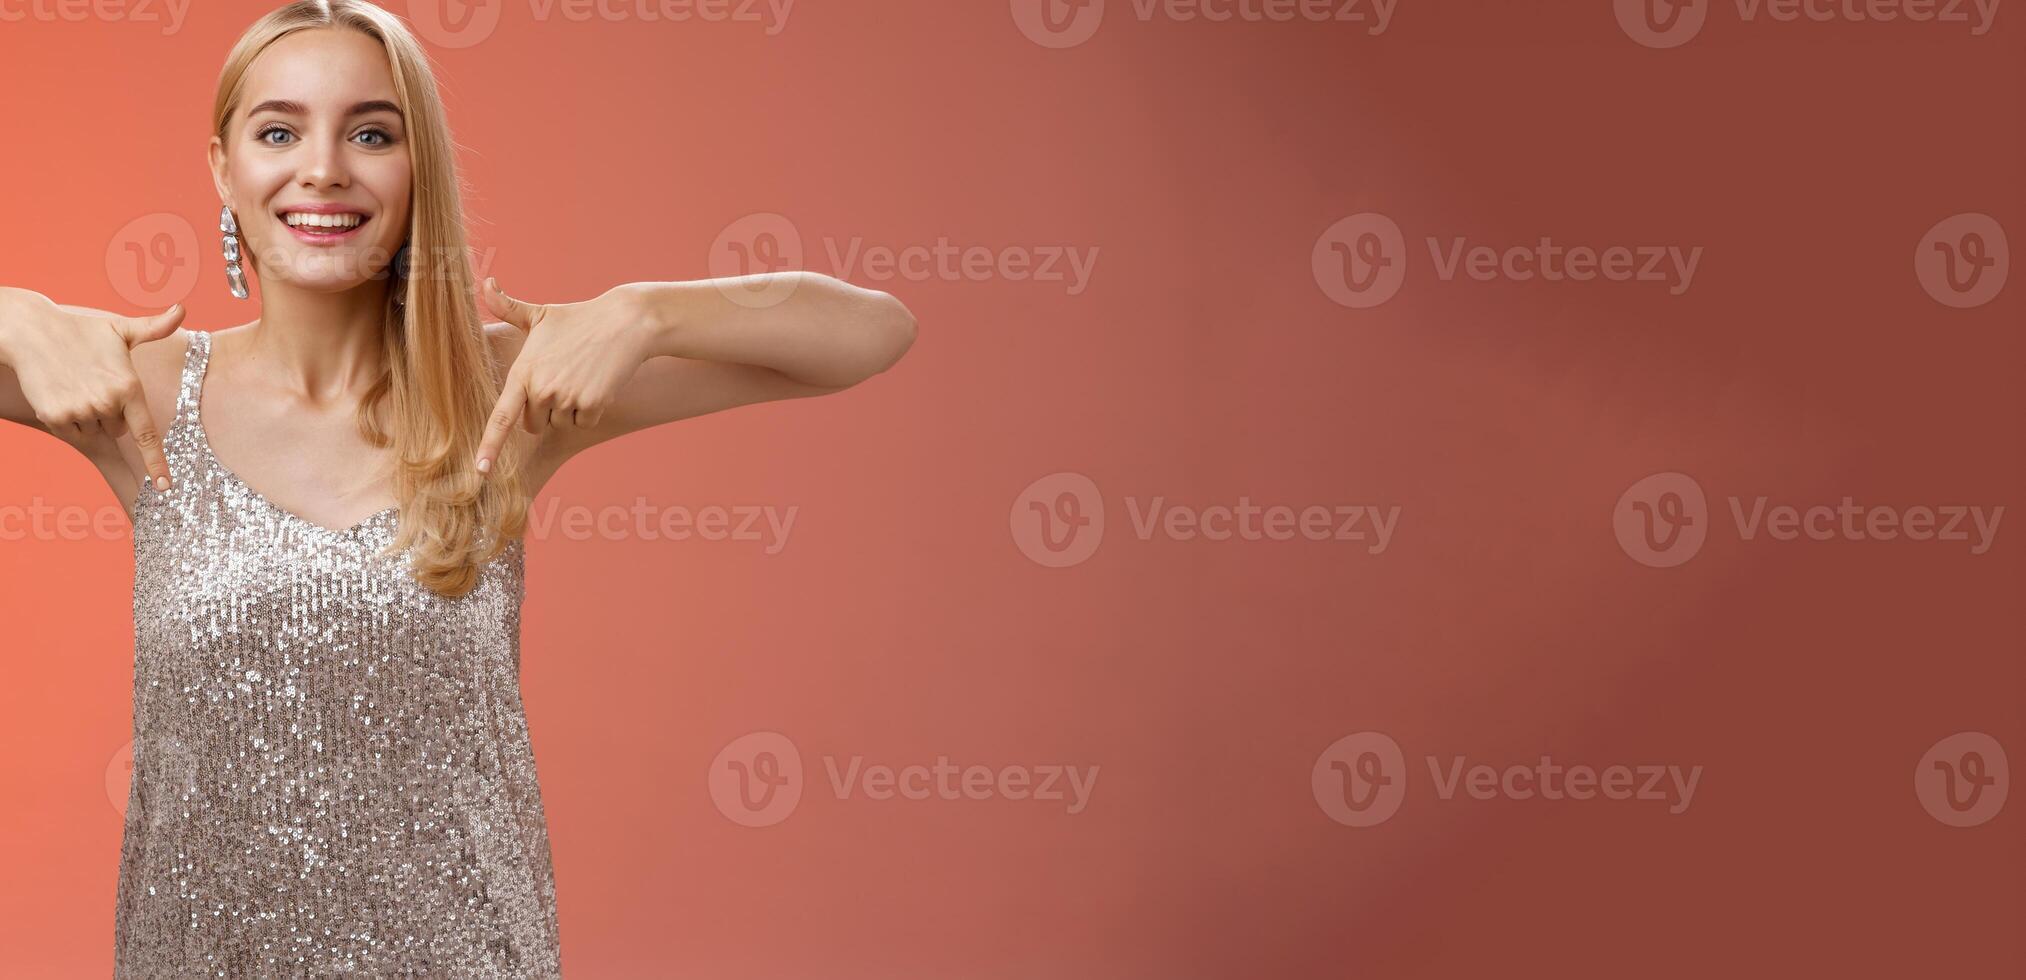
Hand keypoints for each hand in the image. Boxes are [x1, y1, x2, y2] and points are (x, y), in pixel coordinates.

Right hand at [0, 288, 181, 489]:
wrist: (32, 331)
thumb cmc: (81, 331)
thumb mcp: (120, 329)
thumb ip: (155, 328)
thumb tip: (182, 309)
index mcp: (128, 386)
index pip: (146, 434)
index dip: (157, 463)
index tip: (165, 487)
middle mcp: (106, 402)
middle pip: (119, 428)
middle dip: (111, 412)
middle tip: (95, 383)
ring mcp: (79, 411)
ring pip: (95, 430)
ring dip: (90, 415)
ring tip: (77, 384)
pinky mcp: (55, 416)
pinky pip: (72, 431)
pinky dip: (69, 419)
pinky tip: (62, 393)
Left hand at [475, 278, 657, 475]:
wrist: (625, 322)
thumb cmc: (579, 318)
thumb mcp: (540, 313)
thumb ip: (507, 306)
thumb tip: (485, 283)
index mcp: (523, 372)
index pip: (501, 417)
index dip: (490, 445)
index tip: (481, 470)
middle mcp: (542, 388)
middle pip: (532, 424)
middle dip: (543, 411)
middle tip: (561, 379)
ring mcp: (567, 398)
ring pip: (560, 424)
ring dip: (570, 409)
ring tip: (581, 376)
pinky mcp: (592, 405)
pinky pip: (583, 424)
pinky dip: (591, 411)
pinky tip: (597, 384)